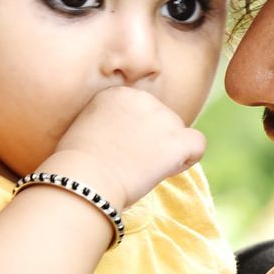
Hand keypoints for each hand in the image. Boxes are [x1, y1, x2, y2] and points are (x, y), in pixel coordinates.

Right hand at [51, 86, 205, 208]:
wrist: (82, 180)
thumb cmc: (75, 166)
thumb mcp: (86, 129)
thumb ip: (110, 122)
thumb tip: (124, 136)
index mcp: (119, 93)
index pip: (142, 109)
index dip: (134, 133)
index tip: (118, 150)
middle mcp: (144, 98)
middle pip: (161, 119)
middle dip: (152, 141)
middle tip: (130, 163)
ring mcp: (163, 117)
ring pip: (178, 133)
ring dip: (165, 152)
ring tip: (140, 170)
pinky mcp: (177, 139)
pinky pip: (197, 145)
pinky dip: (187, 159)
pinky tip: (166, 170)